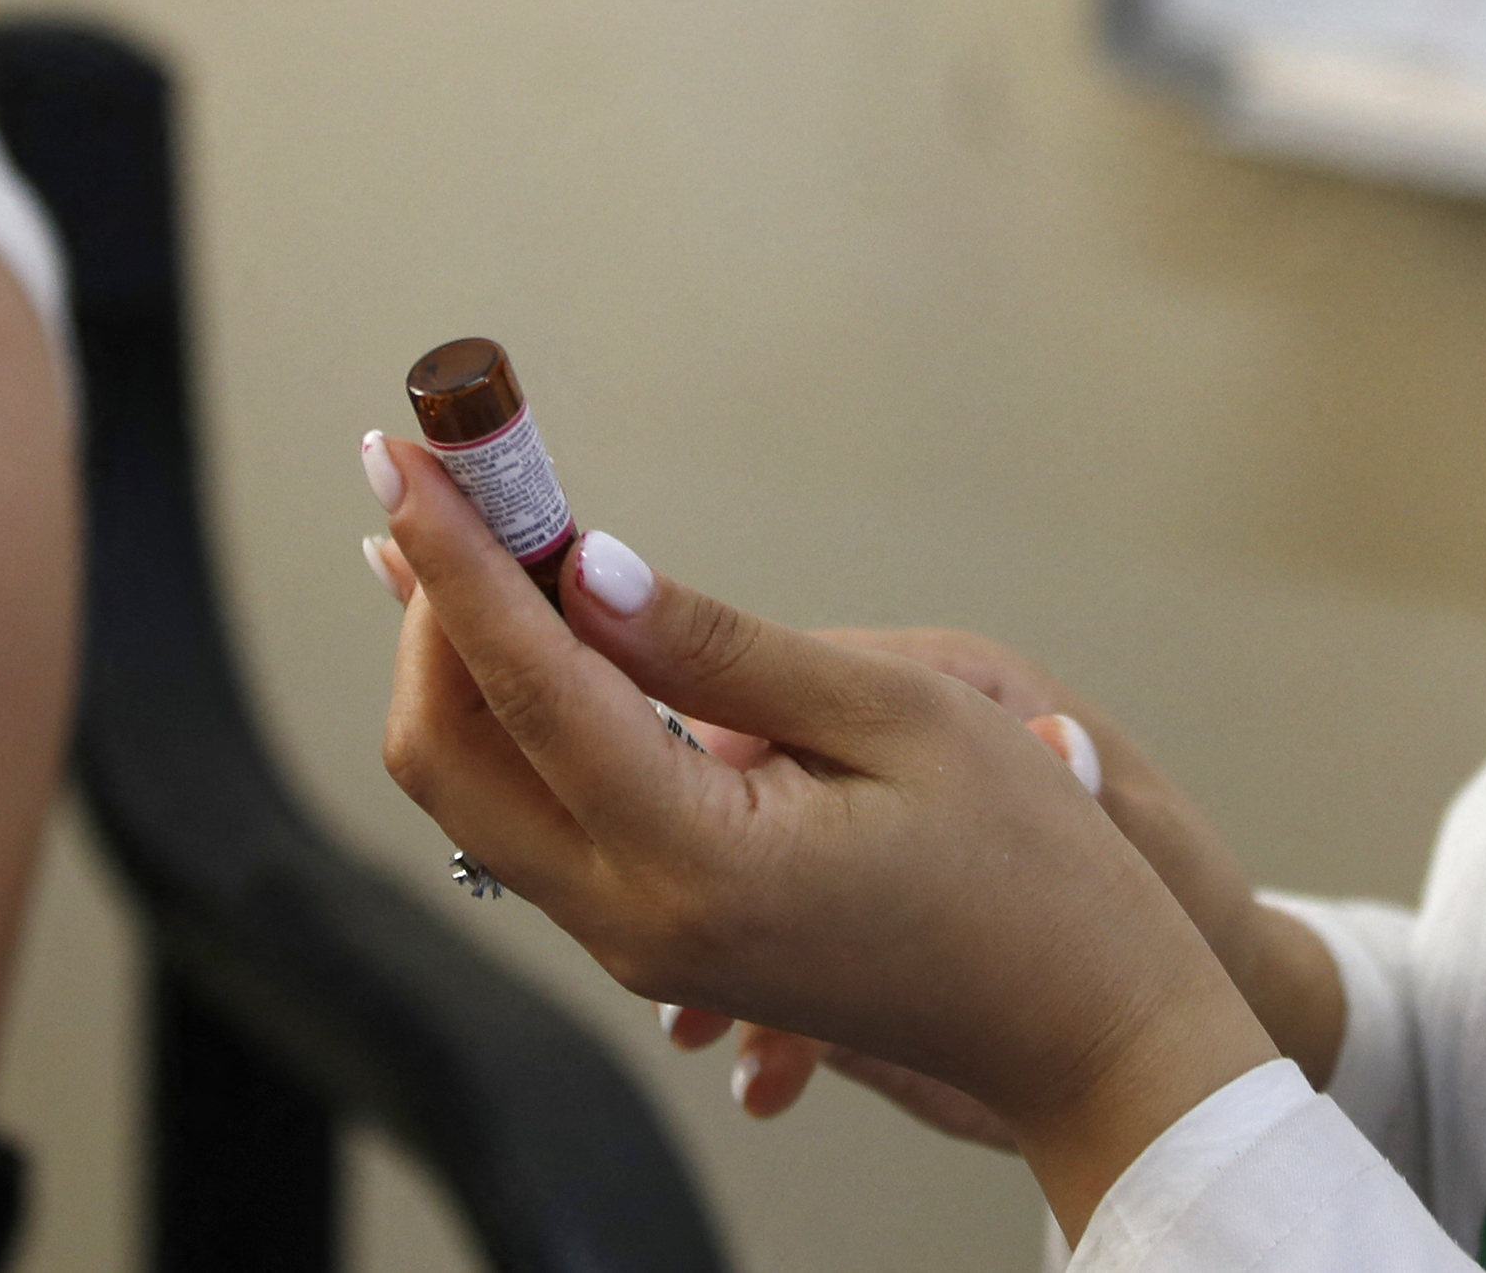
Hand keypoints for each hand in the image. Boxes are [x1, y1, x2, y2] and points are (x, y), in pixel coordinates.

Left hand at [366, 438, 1277, 1238]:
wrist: (1080, 1029)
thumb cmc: (1030, 870)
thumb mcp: (895, 718)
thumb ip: (719, 647)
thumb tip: (586, 566)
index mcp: (695, 863)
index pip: (525, 686)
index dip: (454, 558)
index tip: (405, 456)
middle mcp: (634, 921)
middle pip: (446, 754)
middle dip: (429, 606)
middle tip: (438, 479)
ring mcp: (635, 944)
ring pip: (473, 790)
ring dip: (457, 654)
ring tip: (459, 524)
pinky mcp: (653, 937)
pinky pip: (532, 816)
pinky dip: (507, 711)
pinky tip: (519, 625)